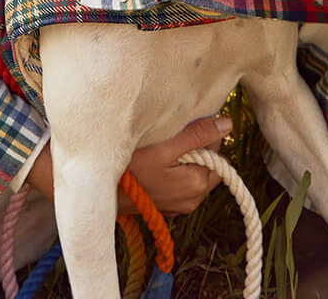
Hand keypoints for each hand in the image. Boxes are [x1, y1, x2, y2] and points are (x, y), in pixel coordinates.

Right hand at [24, 115, 232, 215]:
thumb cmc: (130, 166)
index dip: (203, 131)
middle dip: (195, 144)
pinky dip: (173, 168)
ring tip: (160, 146)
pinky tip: (155, 160)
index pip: (217, 149)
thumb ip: (199, 134)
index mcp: (198, 184)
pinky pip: (180, 180)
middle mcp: (192, 199)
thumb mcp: (166, 145)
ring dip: (183, 155)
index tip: (183, 123)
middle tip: (170, 134)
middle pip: (207, 160)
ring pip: (193, 169)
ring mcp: (179, 204)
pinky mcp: (166, 204)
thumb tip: (228, 125)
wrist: (99, 191)